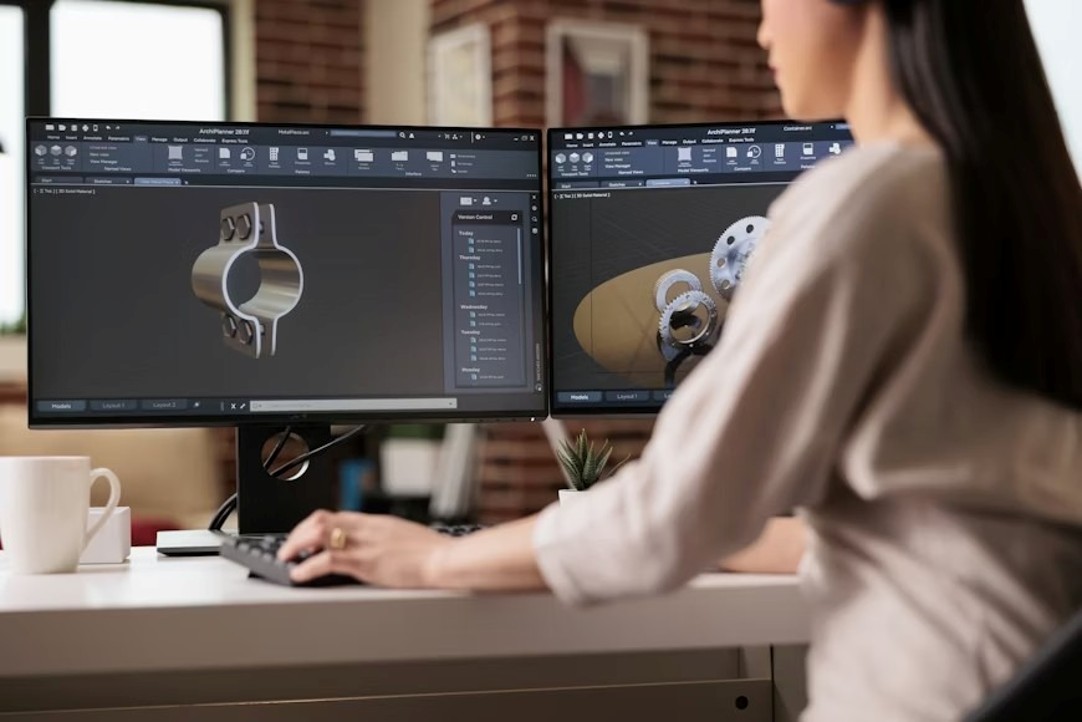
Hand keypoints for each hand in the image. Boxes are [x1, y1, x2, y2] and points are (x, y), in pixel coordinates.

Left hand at [276, 510, 453, 586]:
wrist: (444, 559)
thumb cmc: (432, 552)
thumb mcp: (403, 536)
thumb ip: (384, 538)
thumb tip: (376, 545)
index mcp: (373, 521)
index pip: (334, 515)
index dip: (312, 526)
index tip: (304, 538)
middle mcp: (365, 528)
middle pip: (320, 519)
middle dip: (298, 533)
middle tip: (288, 548)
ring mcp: (363, 544)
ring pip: (318, 534)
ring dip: (296, 546)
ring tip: (287, 559)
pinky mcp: (364, 562)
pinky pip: (327, 560)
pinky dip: (307, 567)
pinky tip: (299, 574)